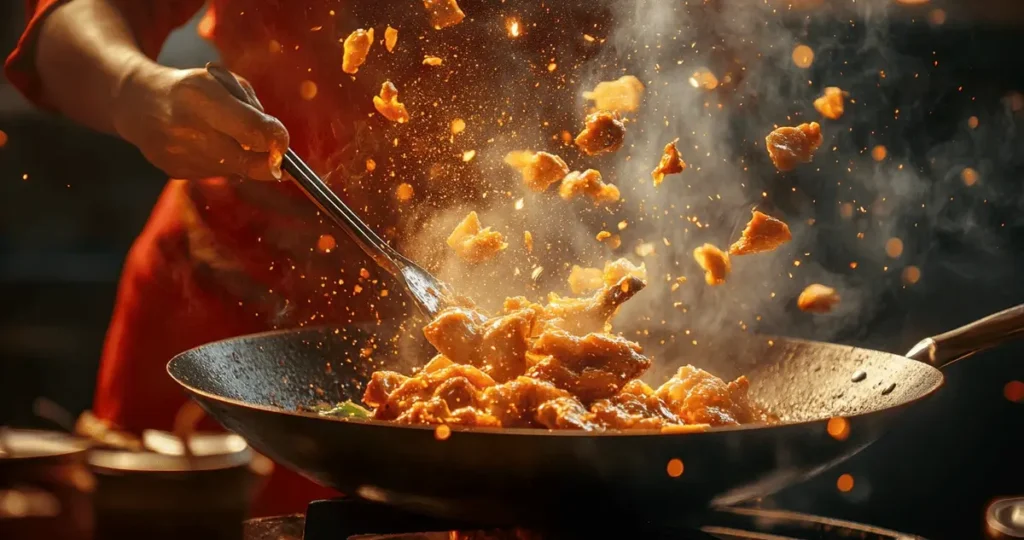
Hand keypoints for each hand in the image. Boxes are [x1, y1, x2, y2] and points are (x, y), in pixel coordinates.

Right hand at [112, 64, 287, 180]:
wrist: (139, 104)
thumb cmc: (191, 89)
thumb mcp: (222, 81)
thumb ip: (252, 107)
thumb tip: (277, 141)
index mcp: (200, 97)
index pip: (251, 130)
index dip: (275, 140)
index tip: (282, 141)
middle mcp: (187, 129)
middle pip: (247, 163)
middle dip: (268, 162)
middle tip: (276, 155)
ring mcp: (179, 155)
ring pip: (234, 171)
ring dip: (243, 159)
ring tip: (226, 137)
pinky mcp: (175, 171)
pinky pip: (216, 174)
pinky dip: (222, 163)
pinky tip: (206, 146)